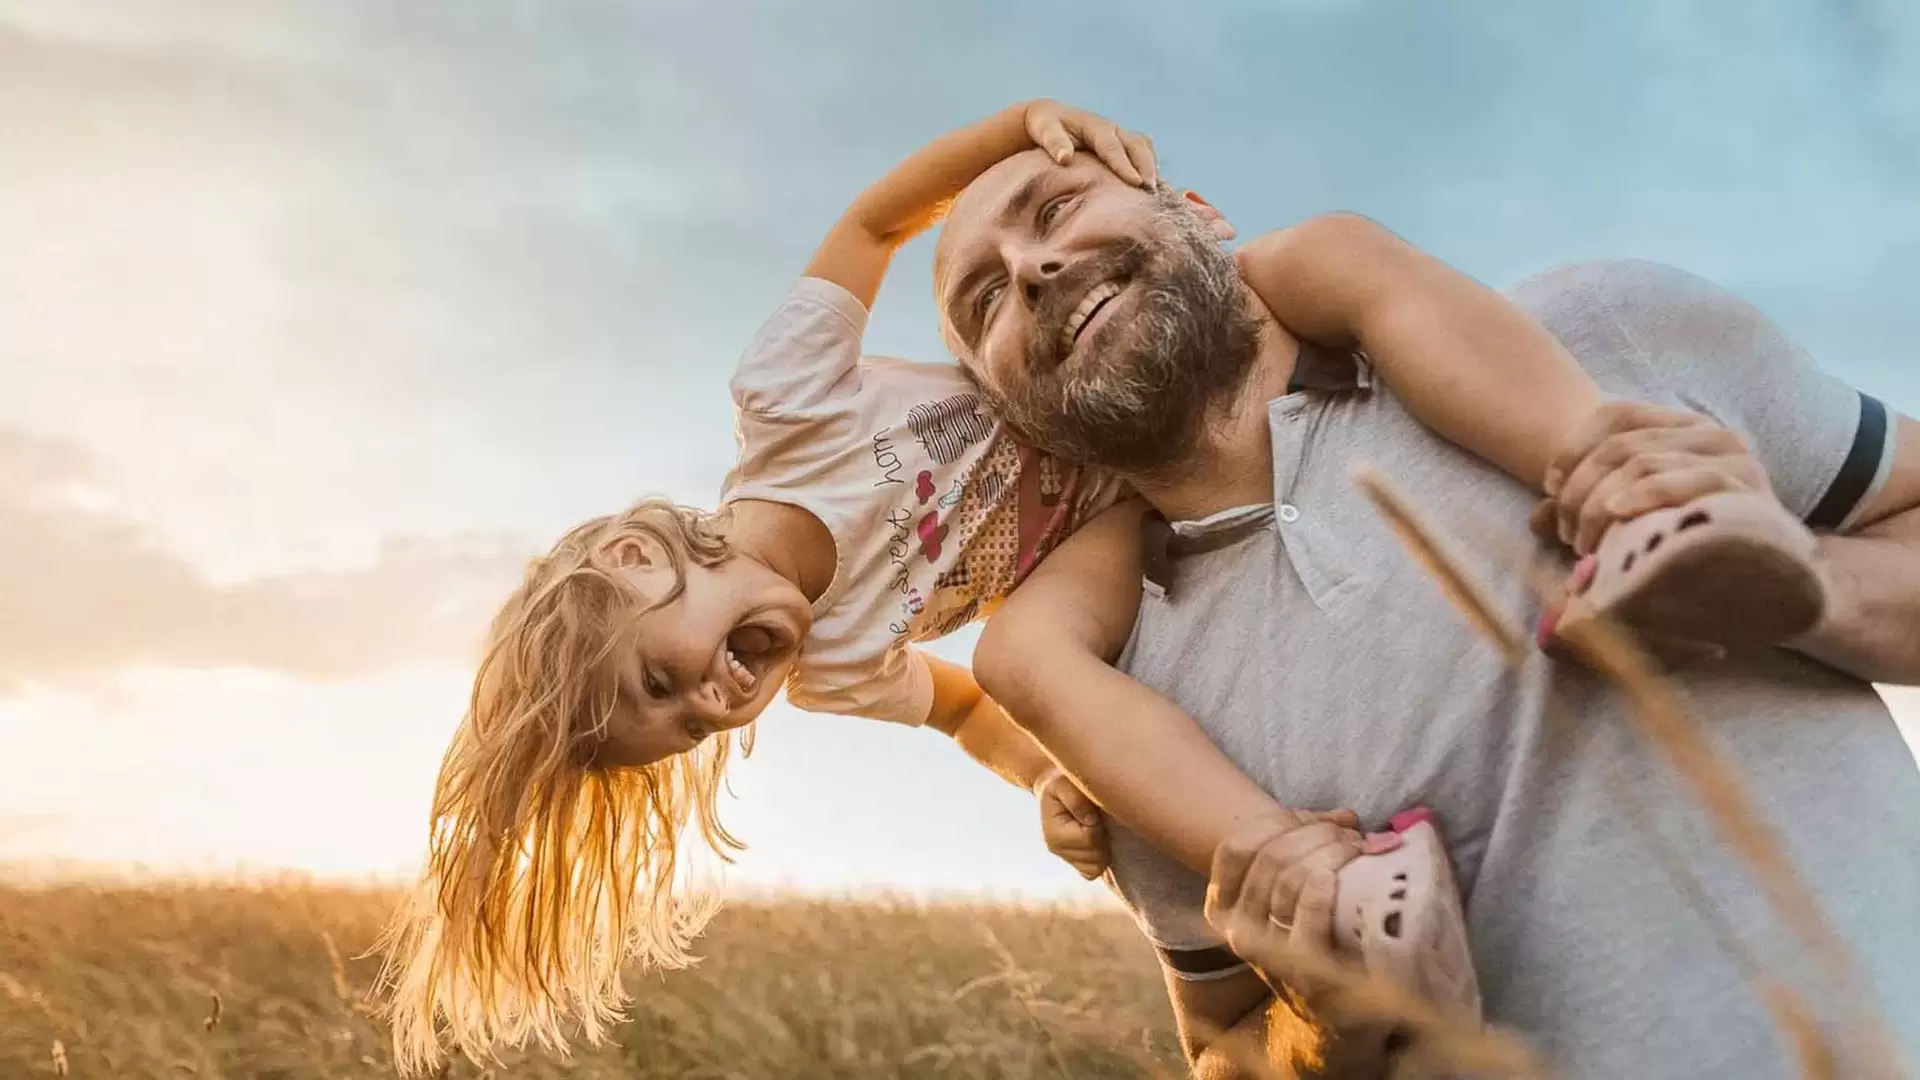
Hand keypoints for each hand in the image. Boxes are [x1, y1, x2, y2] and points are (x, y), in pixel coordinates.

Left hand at [1022, 100, 1156, 187]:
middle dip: (1146, 167)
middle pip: (1136, 146)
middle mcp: (1112, 129)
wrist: (1051, 118)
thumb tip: (1065, 158)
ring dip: (1152, 168)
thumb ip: (1055, 143)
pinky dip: (1150, 167)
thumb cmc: (1046, 127)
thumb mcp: (1045, 131)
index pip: (1112, 146)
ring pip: (1143, 148)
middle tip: (1152, 192)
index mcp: (1095, 126)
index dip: (1124, 165)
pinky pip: (1143, 152)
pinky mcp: (1123, 144)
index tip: (1136, 182)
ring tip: (1157, 193)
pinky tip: (1154, 187)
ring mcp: (1120, 136)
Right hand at [1036, 768, 1109, 879]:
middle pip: (1094, 857)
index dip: (1098, 824)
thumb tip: (1090, 820)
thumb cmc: (1063, 782)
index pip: (1088, 839)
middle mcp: (1056, 849)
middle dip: (1102, 837)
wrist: (1057, 789)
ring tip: (1096, 827)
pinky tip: (1096, 839)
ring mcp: (1065, 858)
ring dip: (1102, 848)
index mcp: (1053, 832)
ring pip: (1095, 868)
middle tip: (1097, 817)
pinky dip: (1099, 858)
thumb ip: (1077, 799)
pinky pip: (1092, 872)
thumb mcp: (1065, 783)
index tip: (1094, 810)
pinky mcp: (1074, 863)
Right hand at [1204, 813, 1365, 996]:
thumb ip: (1308, 849)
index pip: (1237, 847)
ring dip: (1329, 852)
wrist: (1340, 1017)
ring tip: (1358, 850)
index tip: (1313, 819)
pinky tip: (1334, 877)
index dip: (1276, 821)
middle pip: (1269, 857)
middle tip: (1349, 834)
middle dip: (1314, 834)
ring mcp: (1267, 956)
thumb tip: (1344, 817)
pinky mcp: (1303, 976)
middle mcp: (1236, 932)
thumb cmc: (1318, 939)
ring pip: (1289, 879)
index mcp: (1223, 907)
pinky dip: (1320, 888)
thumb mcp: (1295, 892)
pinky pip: (1305, 916)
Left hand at [1535, 400, 1775, 554]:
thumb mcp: (1626, 522)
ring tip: (1587, 544)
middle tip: (1568, 533)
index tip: (1548, 487)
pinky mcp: (1749, 487)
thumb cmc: (1684, 547)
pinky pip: (1691, 479)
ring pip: (1643, 463)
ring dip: (1601, 504)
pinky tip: (1620, 514)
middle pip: (1620, 445)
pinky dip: (1647, 494)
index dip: (1571, 448)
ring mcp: (1733, 457)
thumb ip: (1580, 511)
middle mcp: (1707, 433)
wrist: (1770, 580)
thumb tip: (1537, 519)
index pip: (1613, 415)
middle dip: (1580, 491)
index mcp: (1678, 429)